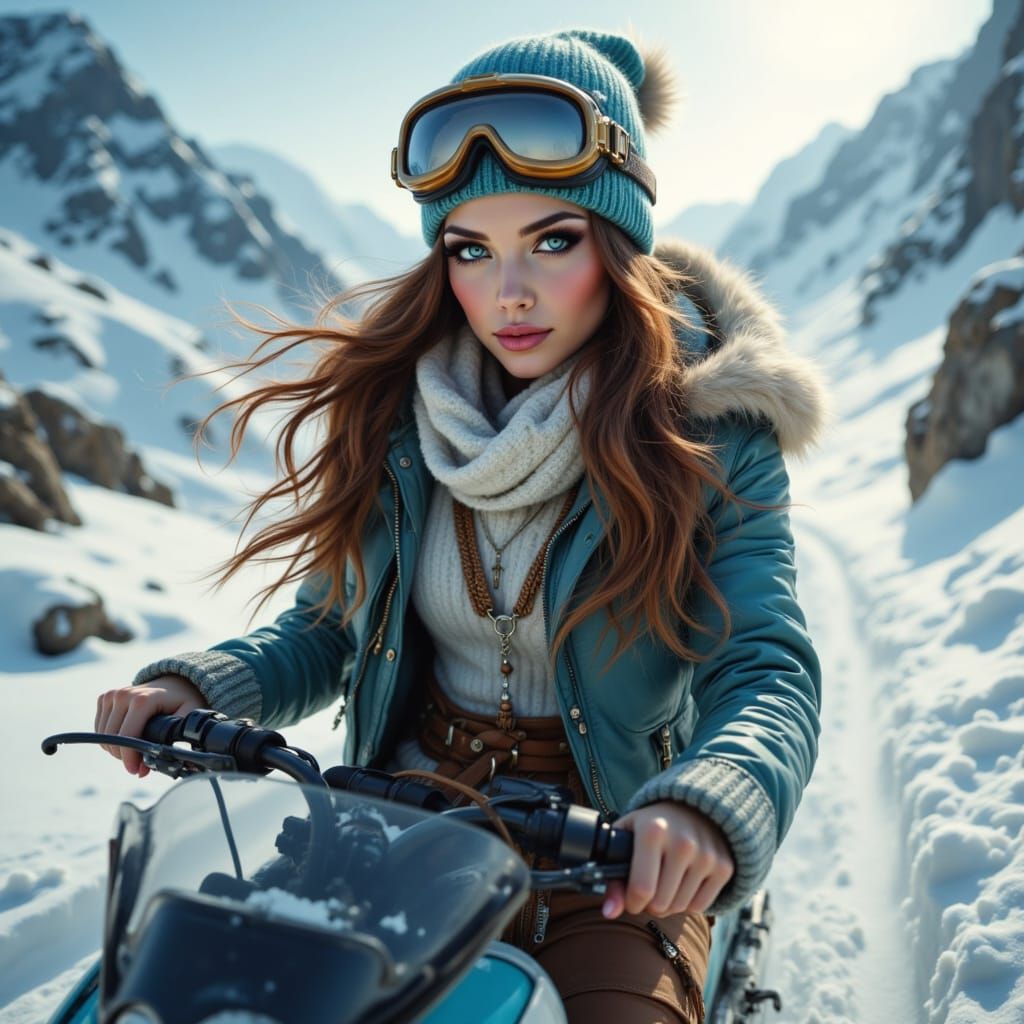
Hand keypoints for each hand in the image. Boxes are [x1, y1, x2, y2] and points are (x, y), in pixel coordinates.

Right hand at [95, 675, 205, 777]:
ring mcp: (112, 695)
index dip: (130, 758)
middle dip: (124, 757)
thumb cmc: (182, 701)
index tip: (136, 771)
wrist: (172, 683)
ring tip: (136, 750)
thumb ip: (174, 740)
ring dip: (117, 750)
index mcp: (142, 699)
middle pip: (112, 739)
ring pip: (103, 736)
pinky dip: (111, 740)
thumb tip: (151, 766)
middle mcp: (123, 695)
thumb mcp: (187, 717)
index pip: (127, 735)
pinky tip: (128, 739)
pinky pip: (100, 730)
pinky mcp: (104, 698)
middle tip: (140, 764)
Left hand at [602, 801, 734, 918]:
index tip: (631, 898)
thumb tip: (609, 912)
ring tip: (664, 883)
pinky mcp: (724, 866)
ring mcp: (707, 855)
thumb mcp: (626, 838)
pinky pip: (700, 906)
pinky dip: (688, 902)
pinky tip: (683, 882)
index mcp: (653, 831)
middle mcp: (682, 842)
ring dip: (668, 904)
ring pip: (680, 908)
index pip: (641, 889)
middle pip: (660, 904)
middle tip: (648, 888)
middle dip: (649, 905)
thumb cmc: (651, 825)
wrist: (692, 807)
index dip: (631, 903)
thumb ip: (612, 876)